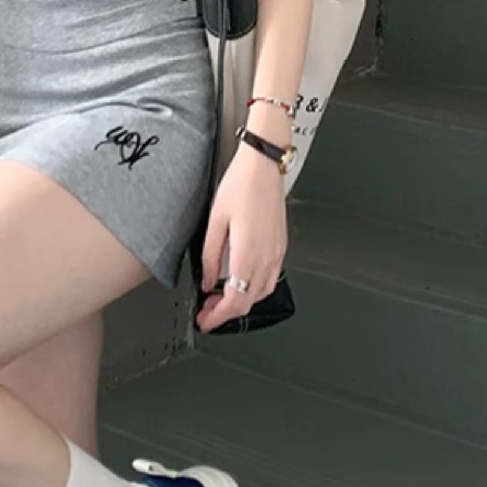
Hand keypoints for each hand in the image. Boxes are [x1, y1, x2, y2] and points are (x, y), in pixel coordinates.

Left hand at [195, 139, 288, 331]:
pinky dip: (253, 288)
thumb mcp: (215, 220)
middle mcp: (267, 257)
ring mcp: (277, 252)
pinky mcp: (280, 245)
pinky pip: (270, 278)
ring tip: (219, 298)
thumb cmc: (241, 185)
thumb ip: (210, 255)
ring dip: (241, 301)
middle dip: (226, 313)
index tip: (205, 321)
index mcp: (248, 253)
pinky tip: (239, 281)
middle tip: (207, 312)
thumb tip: (207, 280)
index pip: (235, 300)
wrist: (264, 165)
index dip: (218, 317)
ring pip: (261, 292)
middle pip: (249, 301)